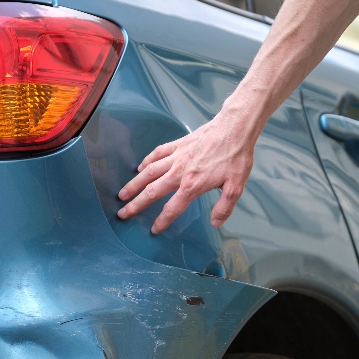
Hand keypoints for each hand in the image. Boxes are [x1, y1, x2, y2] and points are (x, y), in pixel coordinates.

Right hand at [116, 110, 255, 233]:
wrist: (234, 128)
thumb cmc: (236, 156)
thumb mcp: (236, 186)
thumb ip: (224, 207)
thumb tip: (216, 222)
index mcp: (192, 185)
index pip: (173, 208)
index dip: (162, 221)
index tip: (154, 230)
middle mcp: (179, 172)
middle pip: (152, 191)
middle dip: (136, 204)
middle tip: (123, 213)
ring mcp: (176, 157)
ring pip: (149, 172)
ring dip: (134, 184)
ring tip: (122, 194)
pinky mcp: (178, 144)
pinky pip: (157, 153)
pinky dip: (146, 161)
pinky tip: (139, 167)